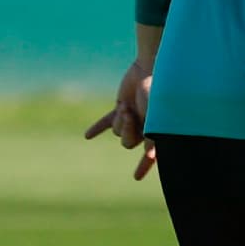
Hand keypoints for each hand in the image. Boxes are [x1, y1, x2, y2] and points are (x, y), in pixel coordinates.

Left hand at [85, 57, 157, 180]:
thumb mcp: (156, 116)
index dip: (144, 166)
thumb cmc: (157, 92)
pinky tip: (87, 137)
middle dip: (126, 131)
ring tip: (125, 106)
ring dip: (119, 120)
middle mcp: (143, 127)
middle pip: (127, 143)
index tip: (136, 177)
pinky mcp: (121, 107)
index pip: (150, 155)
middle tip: (128, 115)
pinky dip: (97, 128)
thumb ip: (152, 135)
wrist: (150, 68)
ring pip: (117, 131)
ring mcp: (131, 117)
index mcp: (155, 131)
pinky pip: (107, 121)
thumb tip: (149, 155)